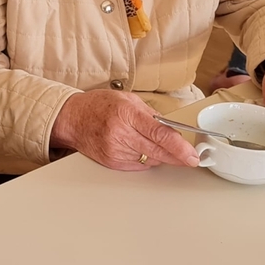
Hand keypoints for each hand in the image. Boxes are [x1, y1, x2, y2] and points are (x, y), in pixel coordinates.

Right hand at [51, 90, 199, 170]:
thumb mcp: (127, 99)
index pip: (160, 134)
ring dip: (158, 155)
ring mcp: (114, 149)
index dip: (179, 147)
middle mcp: (120, 132)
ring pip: (150, 160)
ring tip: (150, 142)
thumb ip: (151, 114)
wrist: (71, 118)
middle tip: (189, 158)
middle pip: (158, 151)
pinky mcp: (111, 161)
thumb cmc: (98, 105)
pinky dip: (143, 159)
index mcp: (126, 112)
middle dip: (177, 156)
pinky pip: (137, 165)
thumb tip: (173, 130)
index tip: (193, 156)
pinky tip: (137, 148)